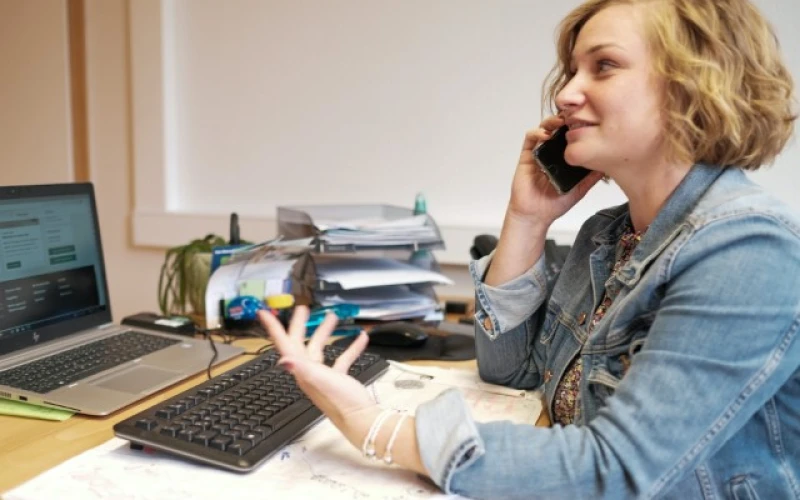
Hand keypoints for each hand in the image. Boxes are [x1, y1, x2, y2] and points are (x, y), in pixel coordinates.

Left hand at [257, 307, 378, 443]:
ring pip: (320, 349)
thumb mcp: (319, 380)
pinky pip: (342, 359)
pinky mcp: (338, 379)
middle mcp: (308, 371)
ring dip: (325, 332)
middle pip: (300, 343)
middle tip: (303, 308)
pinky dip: (350, 347)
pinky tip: (360, 338)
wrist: (359, 420)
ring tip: (333, 317)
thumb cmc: (339, 401)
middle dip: (300, 325)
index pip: (284, 344)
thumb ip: (302, 368)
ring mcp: (323, 375)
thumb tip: (282, 360)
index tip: (265, 314)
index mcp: (301, 369)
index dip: (273, 328)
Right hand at [508, 115, 603, 225]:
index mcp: (565, 157)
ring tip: (560, 121)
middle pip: (558, 128)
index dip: (578, 126)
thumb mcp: (580, 189)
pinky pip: (530, 138)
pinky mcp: (527, 156)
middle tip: (575, 115)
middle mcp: (552, 152)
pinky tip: (545, 135)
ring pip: (544, 128)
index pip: (572, 136)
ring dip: (551, 121)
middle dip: (566, 118)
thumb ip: (592, 177)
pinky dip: (536, 132)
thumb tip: (609, 166)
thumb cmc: (554, 204)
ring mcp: (539, 152)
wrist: (535, 215)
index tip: (588, 120)